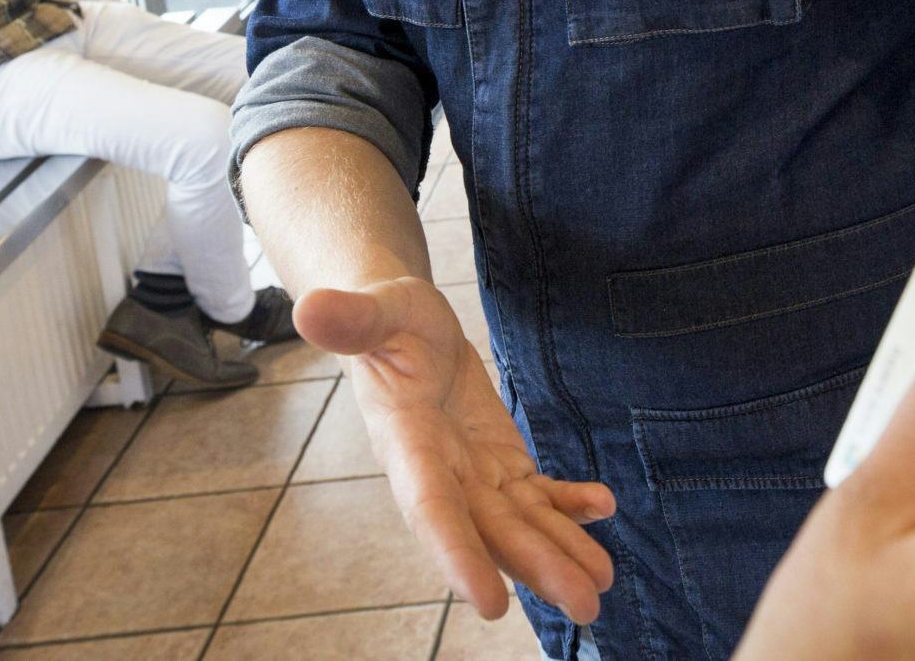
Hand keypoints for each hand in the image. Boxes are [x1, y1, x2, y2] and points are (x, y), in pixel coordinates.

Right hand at [296, 278, 617, 623]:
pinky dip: (569, 504)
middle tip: (587, 606)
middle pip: (491, 529)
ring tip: (603, 584)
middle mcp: (441, 472)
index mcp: (406, 443)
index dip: (458, 553)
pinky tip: (601, 507)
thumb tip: (311, 309)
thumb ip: (353, 319)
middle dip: (538, 567)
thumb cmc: (387, 316)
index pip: (431, 507)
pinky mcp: (499, 461)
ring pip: (519, 523)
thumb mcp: (376, 307)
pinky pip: (537, 492)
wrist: (401, 326)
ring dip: (561, 552)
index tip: (490, 603)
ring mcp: (473, 472)